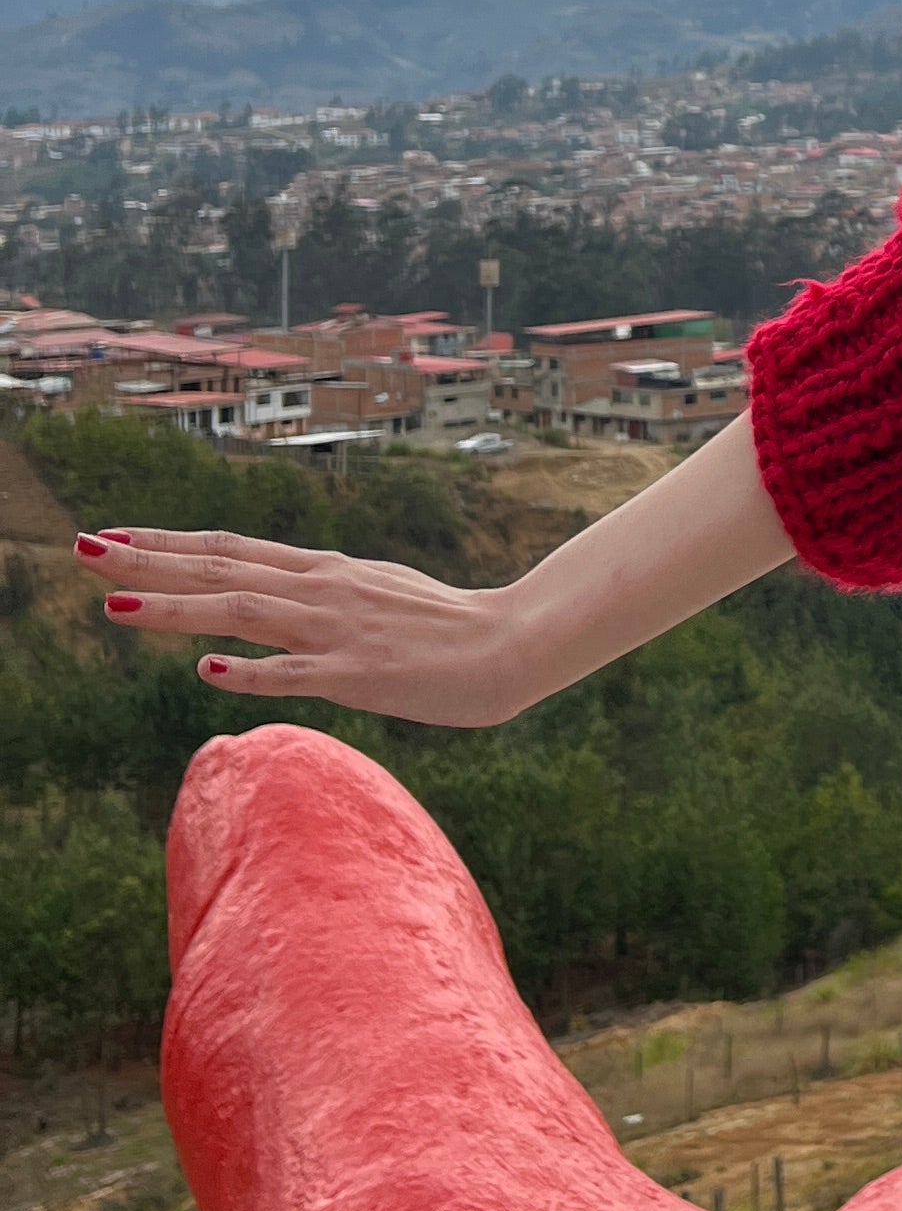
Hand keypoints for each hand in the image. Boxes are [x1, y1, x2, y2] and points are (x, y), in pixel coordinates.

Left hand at [86, 530, 557, 724]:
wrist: (511, 642)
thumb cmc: (445, 625)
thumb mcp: (376, 594)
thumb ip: (324, 595)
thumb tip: (280, 600)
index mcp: (324, 572)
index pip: (230, 550)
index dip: (166, 543)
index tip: (111, 536)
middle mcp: (322, 590)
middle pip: (220, 571)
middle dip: (146, 563)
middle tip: (82, 549)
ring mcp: (338, 630)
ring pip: (242, 612)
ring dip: (173, 610)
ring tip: (111, 607)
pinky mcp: (360, 675)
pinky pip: (294, 675)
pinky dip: (249, 672)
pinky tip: (205, 672)